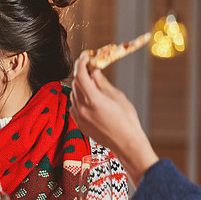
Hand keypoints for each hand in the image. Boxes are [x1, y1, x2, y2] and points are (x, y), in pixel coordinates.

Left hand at [71, 53, 157, 183]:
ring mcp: (78, 116)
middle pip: (76, 83)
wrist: (125, 143)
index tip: (86, 56)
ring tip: (93, 82)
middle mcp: (82, 107)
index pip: (81, 75)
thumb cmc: (126, 120)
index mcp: (93, 99)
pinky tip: (91, 98)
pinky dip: (79, 97)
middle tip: (91, 66)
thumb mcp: (117, 97)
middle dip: (82, 73)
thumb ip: (102, 83)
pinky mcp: (78, 123)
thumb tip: (93, 70)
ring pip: (74, 94)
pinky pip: (74, 105)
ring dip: (81, 85)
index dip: (82, 62)